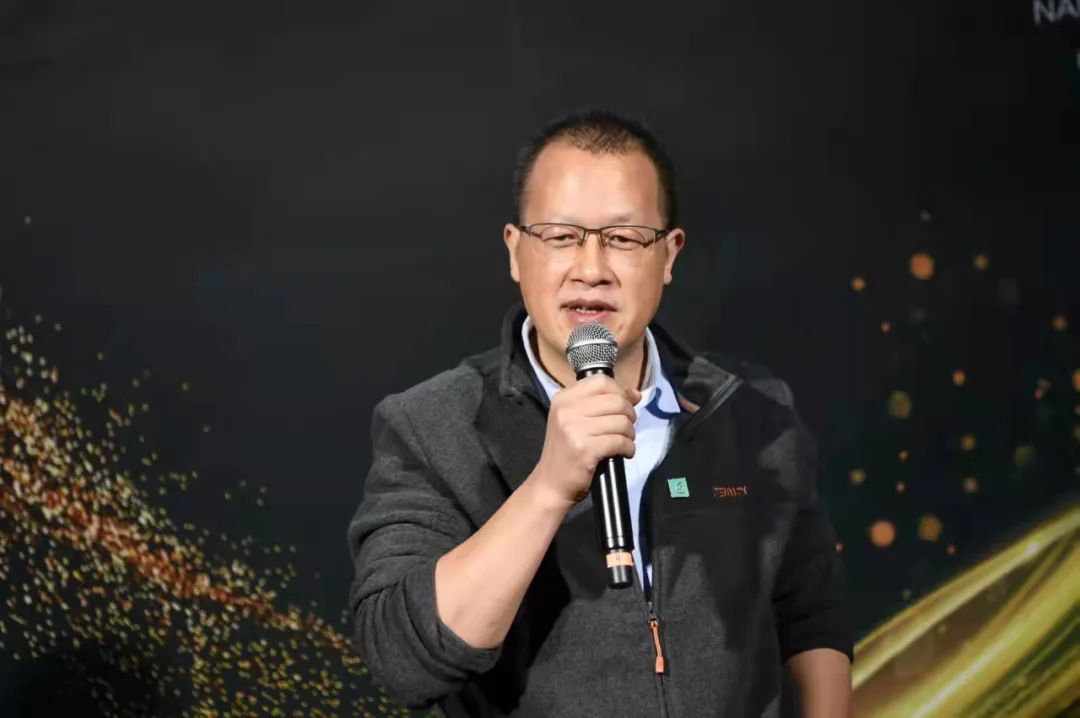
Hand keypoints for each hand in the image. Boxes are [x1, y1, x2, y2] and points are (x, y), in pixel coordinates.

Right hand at [528, 375, 639, 509]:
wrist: (550, 484)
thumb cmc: (566, 451)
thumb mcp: (577, 421)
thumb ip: (603, 404)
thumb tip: (635, 394)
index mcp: (564, 398)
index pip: (602, 381)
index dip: (619, 392)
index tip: (622, 407)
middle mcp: (567, 410)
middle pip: (616, 401)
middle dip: (629, 415)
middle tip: (625, 429)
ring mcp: (574, 429)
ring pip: (622, 422)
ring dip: (629, 434)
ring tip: (623, 442)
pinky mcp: (585, 449)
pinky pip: (620, 441)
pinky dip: (628, 448)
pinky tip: (623, 453)